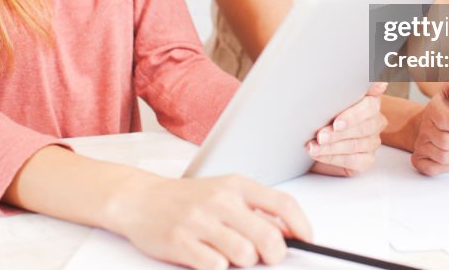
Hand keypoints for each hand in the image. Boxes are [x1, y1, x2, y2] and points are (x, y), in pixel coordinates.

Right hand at [113, 173, 311, 269]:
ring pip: (244, 256)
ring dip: (243, 263)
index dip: (302, 226)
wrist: (140, 199)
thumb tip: (290, 232)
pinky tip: (209, 257)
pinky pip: (215, 267)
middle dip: (275, 255)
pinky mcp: (180, 241)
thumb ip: (255, 210)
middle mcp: (220, 200)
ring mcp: (199, 221)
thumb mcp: (224, 193)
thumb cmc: (188, 199)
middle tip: (268, 258)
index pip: (282, 204)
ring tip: (230, 254)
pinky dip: (217, 268)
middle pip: (268, 237)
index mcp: (236, 185)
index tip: (308, 241)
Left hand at [307, 82, 387, 175]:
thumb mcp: (332, 96)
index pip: (369, 107)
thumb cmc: (327, 111)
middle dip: (338, 134)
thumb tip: (380, 83)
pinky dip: (333, 158)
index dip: (353, 116)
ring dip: (331, 148)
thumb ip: (351, 87)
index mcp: (371, 101)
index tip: (336, 123)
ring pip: (356, 146)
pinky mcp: (367, 159)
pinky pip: (353, 161)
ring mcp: (372, 141)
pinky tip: (319, 155)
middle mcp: (375, 121)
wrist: (317, 132)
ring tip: (313, 147)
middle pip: (363, 129)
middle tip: (320, 136)